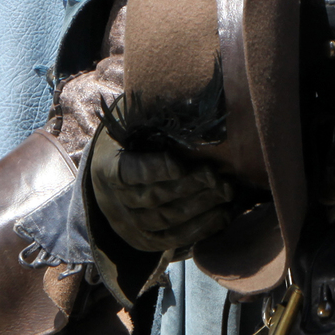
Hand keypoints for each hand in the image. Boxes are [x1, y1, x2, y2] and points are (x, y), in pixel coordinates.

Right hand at [86, 130, 234, 252]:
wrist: (111, 179)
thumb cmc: (132, 141)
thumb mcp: (130, 125)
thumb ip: (150, 117)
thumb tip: (183, 95)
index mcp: (108, 167)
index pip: (128, 171)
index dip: (153, 169)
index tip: (179, 164)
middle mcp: (115, 200)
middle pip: (154, 197)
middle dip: (190, 187)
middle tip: (218, 176)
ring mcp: (129, 224)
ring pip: (166, 220)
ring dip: (200, 208)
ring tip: (227, 192)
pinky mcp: (145, 240)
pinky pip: (174, 239)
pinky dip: (201, 228)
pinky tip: (224, 213)